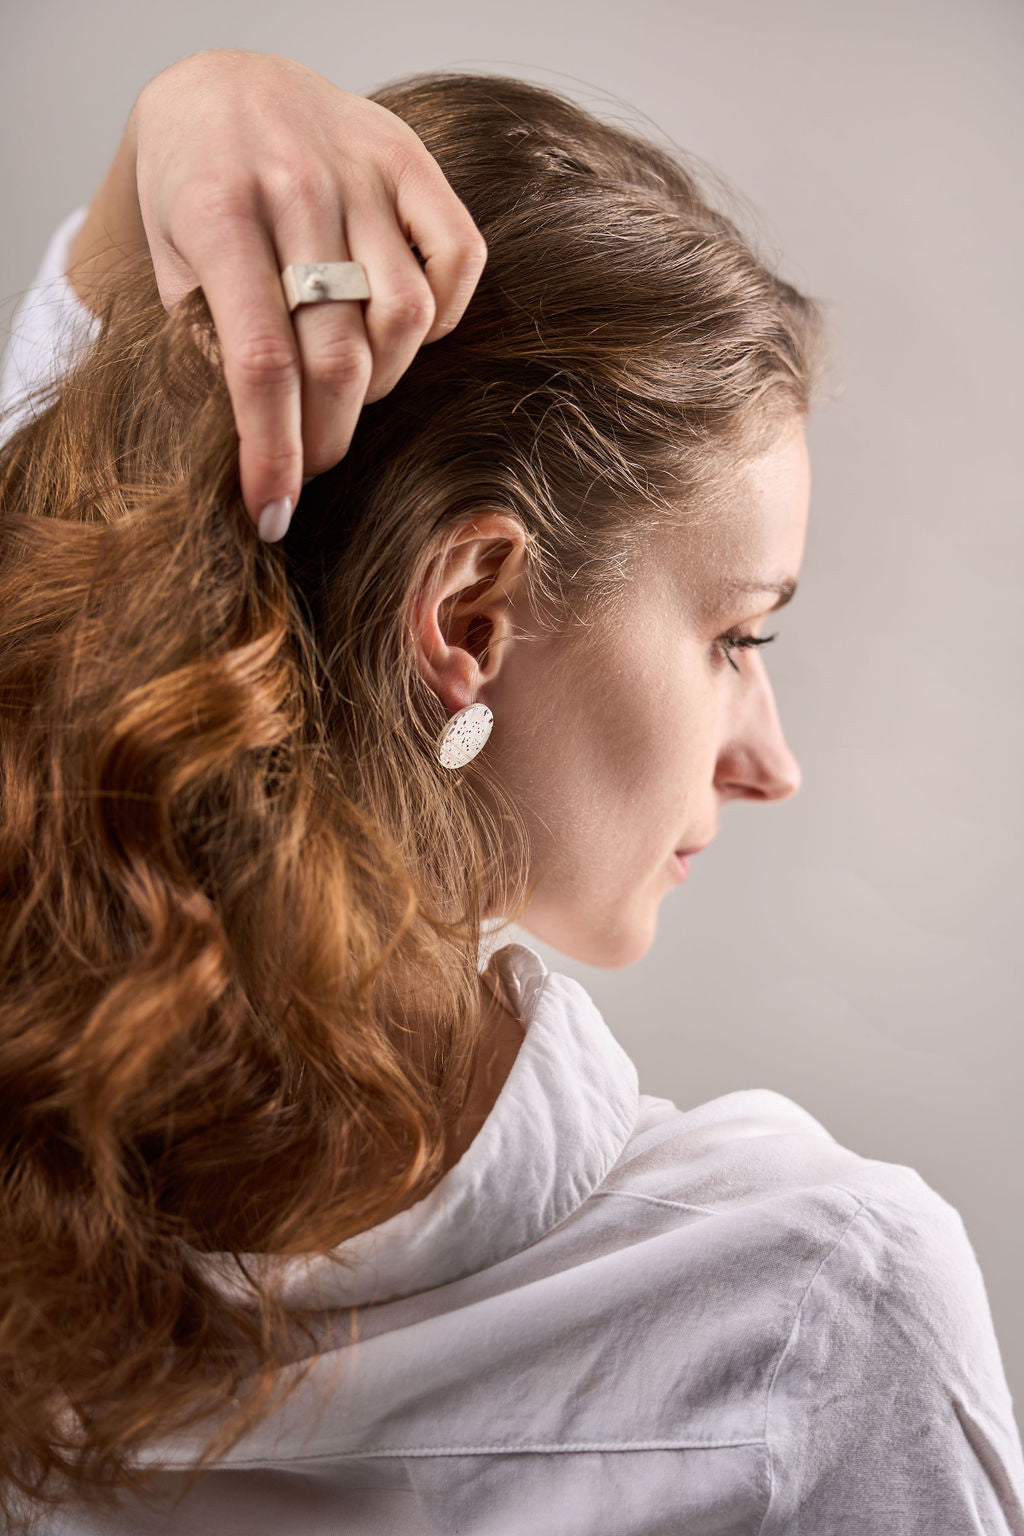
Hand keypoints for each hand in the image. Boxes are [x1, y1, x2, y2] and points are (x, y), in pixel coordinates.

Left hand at [130, 49, 486, 536]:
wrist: (224, 87)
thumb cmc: (194, 193)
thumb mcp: (172, 269)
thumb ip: (212, 349)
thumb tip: (265, 447)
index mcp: (219, 214)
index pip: (261, 364)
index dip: (274, 454)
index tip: (273, 513)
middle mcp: (296, 188)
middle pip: (339, 357)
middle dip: (329, 437)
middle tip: (314, 461)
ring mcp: (361, 171)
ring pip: (404, 319)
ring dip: (382, 380)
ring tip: (349, 384)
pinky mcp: (412, 161)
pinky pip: (458, 262)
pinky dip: (441, 317)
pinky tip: (400, 330)